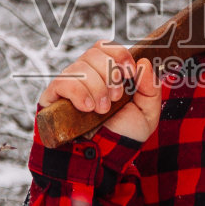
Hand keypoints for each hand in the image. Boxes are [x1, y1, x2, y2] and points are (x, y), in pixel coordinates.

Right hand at [38, 41, 162, 143]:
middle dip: (110, 74)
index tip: (130, 72)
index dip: (119, 55)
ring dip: (97, 88)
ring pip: (81, 67)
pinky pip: (63, 81)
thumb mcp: (146, 114)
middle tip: (116, 97)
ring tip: (102, 110)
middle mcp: (87, 75)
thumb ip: (151, 89)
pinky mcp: (53, 96)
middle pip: (94, 53)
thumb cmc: (122, 135)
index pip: (107, 47)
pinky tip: (87, 108)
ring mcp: (69, 84)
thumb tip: (144, 63)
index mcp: (107, 74)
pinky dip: (79, 93)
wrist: (102, 158)